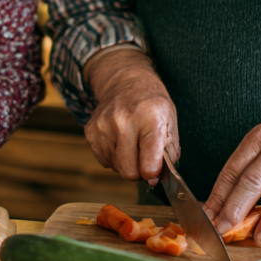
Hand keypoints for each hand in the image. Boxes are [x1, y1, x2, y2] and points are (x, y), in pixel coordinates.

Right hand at [83, 47, 179, 183]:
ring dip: (125, 162)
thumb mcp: (170, 122)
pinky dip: (113, 156)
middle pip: (129, 172)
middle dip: (138, 172)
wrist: (125, 82)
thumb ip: (169, 152)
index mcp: (150, 119)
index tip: (154, 172)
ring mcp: (103, 126)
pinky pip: (104, 160)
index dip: (153, 173)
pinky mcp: (90, 132)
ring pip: (116, 168)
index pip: (149, 163)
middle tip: (144, 158)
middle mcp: (123, 122)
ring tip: (131, 142)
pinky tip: (119, 139)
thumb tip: (156, 178)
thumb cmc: (151, 104)